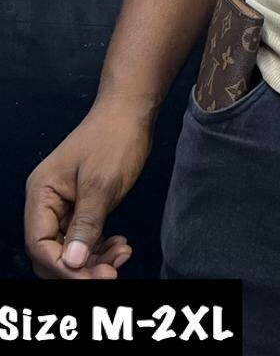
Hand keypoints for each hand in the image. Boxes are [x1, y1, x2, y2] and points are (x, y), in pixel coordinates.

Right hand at [23, 96, 154, 277]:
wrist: (130, 110)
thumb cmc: (114, 140)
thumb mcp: (101, 184)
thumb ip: (85, 225)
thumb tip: (71, 263)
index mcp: (41, 195)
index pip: (40, 245)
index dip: (63, 267)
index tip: (92, 277)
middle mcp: (46, 202)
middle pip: (52, 251)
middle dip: (79, 267)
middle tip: (112, 272)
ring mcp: (64, 204)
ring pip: (70, 247)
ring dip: (93, 258)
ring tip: (122, 255)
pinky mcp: (82, 204)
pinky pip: (83, 236)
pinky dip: (99, 245)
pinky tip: (120, 245)